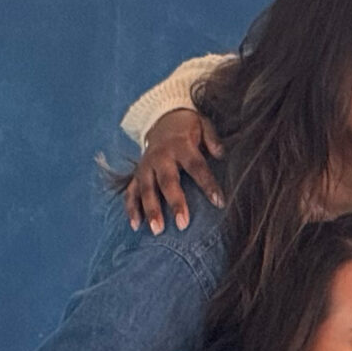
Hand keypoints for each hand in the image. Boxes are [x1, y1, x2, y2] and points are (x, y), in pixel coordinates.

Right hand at [126, 107, 223, 234]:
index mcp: (181, 146)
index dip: (207, 184)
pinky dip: (131, 208)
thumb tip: (220, 154)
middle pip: (167, 182)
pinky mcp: (136, 174)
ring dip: (150, 210)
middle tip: (183, 224)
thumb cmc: (188, 128)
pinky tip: (135, 226)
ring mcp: (146, 166)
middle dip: (175, 203)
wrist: (161, 120)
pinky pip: (131, 192)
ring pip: (146, 190)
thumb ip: (212, 139)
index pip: (196, 166)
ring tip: (157, 230)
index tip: (219, 202)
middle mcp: (161, 157)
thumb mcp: (203, 125)